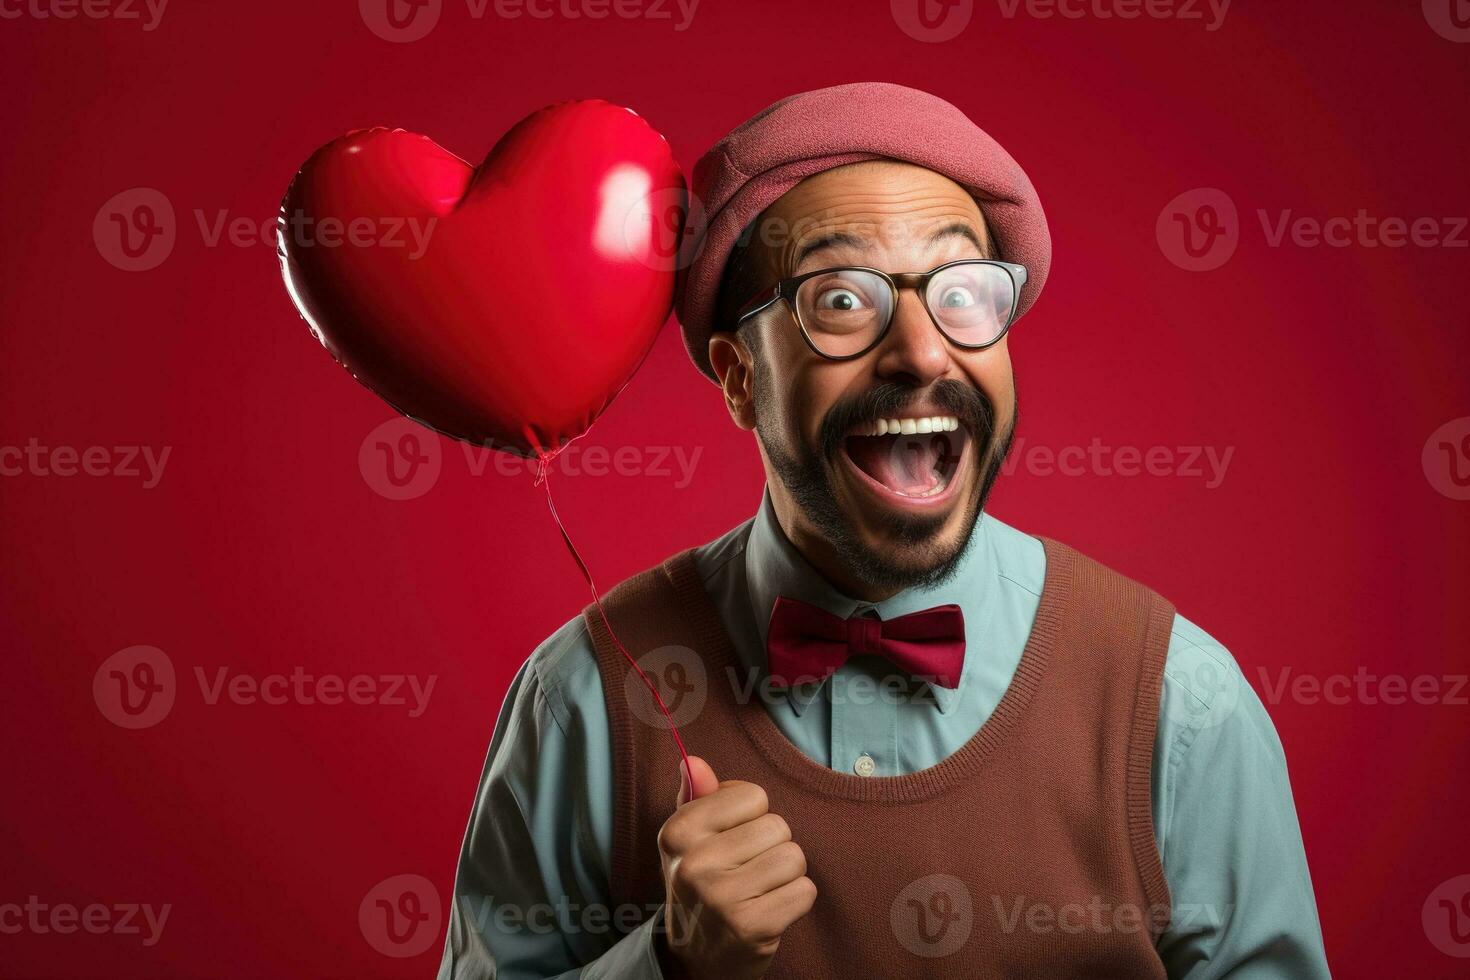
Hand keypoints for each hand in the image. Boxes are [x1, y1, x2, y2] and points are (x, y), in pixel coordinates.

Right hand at [654, 756, 815, 978]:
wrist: (696, 958)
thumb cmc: (701, 885)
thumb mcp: (688, 842)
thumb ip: (696, 798)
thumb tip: (693, 761)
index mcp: (679, 833)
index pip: (751, 795)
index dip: (751, 817)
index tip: (732, 841)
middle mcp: (696, 864)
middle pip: (777, 826)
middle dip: (771, 847)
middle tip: (747, 872)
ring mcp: (723, 898)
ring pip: (794, 857)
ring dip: (786, 874)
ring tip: (760, 890)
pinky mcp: (753, 927)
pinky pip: (805, 891)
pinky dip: (796, 900)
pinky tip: (771, 910)